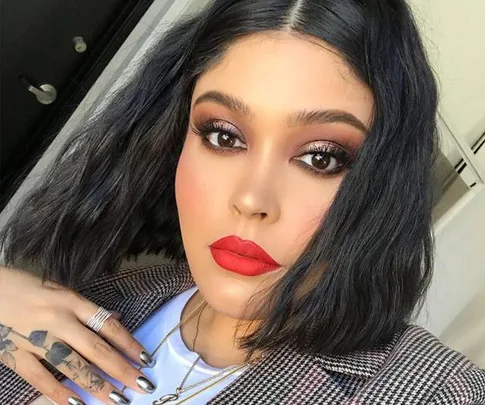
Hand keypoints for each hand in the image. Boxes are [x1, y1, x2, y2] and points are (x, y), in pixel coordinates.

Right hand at [0, 266, 155, 404]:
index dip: (129, 343)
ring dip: (96, 384)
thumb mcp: (60, 290)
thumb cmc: (26, 287)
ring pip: (72, 364)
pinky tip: (76, 404)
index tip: (146, 360)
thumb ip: (87, 308)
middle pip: (96, 348)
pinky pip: (39, 377)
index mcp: (72, 300)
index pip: (107, 325)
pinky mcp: (14, 352)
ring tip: (116, 399)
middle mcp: (59, 318)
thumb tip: (116, 320)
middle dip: (121, 369)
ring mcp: (37, 337)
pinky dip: (57, 392)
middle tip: (141, 385)